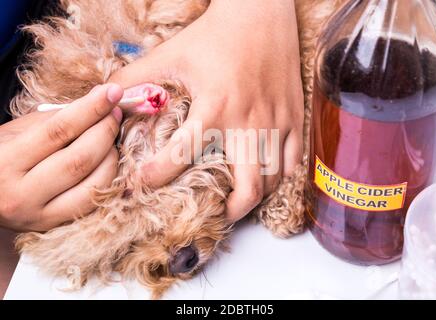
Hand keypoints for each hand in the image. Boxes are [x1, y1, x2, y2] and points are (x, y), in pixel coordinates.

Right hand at [0, 84, 123, 230]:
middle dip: (105, 131)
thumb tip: (101, 100)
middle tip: (116, 113)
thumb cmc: (2, 155)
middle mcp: (20, 193)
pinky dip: (108, 178)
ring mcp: (38, 215)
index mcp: (5, 161)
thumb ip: (58, 118)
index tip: (113, 92)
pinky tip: (109, 161)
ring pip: (92, 184)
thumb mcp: (20, 131)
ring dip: (112, 156)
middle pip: (80, 159)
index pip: (58, 130)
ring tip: (112, 138)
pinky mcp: (53, 226)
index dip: (91, 109)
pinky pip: (92, 202)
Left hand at [110, 0, 303, 221]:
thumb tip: (106, 97)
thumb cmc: (215, 34)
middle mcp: (249, 122)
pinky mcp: (295, 118)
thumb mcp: (170, 53)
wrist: (261, 13)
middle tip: (211, 214)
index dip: (155, 177)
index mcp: (215, 108)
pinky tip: (263, 177)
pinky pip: (293, 163)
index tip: (140, 186)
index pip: (182, 156)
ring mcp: (277, 123)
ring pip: (272, 182)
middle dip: (227, 213)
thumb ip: (135, 77)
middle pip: (247, 190)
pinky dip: (277, 178)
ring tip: (236, 199)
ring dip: (253, 198)